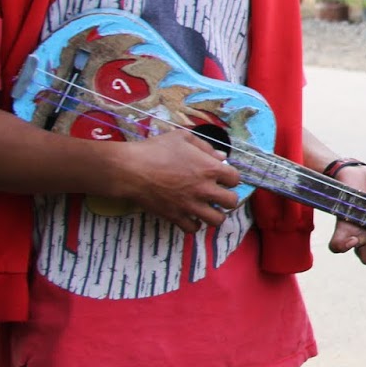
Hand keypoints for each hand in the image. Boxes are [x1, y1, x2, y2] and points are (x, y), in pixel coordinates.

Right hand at [114, 130, 241, 232]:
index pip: (235, 179)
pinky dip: (195, 224)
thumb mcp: (182, 138)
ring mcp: (190, 205)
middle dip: (228, 198)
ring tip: (208, 208)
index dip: (230, 177)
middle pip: (231, 202)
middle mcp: (204, 189)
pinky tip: (191, 216)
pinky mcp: (175, 217)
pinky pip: (193, 229)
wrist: (130, 170)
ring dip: (215, 214)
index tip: (222, 176)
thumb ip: (205, 146)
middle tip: (218, 194)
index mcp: (209, 168)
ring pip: (217, 220)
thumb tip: (221, 156)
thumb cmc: (155, 150)